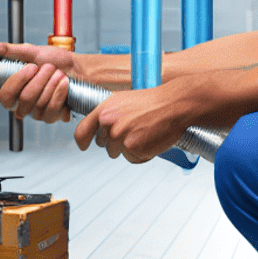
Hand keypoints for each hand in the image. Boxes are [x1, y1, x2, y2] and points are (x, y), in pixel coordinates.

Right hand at [0, 43, 76, 123]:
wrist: (80, 68)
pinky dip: (58, 93)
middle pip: (9, 99)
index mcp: (10, 86)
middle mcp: (18, 102)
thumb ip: (10, 51)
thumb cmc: (56, 60)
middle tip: (40, 67)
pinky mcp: (50, 117)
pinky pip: (49, 110)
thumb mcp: (33, 51)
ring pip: (31, 103)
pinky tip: (63, 83)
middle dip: (27, 79)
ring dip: (47, 83)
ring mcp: (33, 112)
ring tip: (56, 72)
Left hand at [73, 82, 200, 162]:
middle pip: (103, 145)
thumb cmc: (155, 101)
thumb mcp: (125, 100)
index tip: (84, 146)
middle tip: (135, 131)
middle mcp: (109, 122)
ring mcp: (120, 135)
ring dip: (130, 149)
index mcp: (105, 109)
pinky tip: (151, 140)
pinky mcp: (132, 146)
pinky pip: (133, 158)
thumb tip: (100, 129)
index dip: (82, 142)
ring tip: (145, 133)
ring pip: (118, 153)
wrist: (175, 104)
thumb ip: (109, 115)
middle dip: (117, 143)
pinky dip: (142, 154)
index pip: (82, 131)